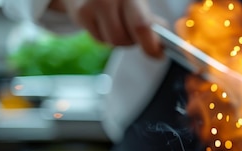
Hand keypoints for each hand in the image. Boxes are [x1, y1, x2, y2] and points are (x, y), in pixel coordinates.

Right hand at [49, 0, 163, 57]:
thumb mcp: (136, 1)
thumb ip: (149, 20)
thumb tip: (161, 44)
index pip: (143, 26)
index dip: (151, 45)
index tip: (158, 54)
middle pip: (124, 38)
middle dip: (132, 41)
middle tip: (135, 34)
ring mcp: (93, 4)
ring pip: (113, 41)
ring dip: (119, 39)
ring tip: (118, 24)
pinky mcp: (80, 13)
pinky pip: (99, 39)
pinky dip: (105, 36)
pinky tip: (103, 21)